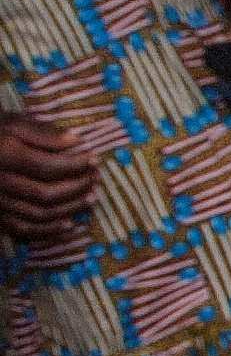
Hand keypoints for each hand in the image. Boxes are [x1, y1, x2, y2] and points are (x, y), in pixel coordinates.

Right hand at [0, 113, 97, 238]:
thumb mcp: (15, 125)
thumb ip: (44, 133)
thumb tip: (76, 141)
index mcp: (5, 156)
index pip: (47, 167)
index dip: (75, 165)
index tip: (95, 159)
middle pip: (45, 193)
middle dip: (77, 187)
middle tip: (96, 178)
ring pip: (39, 214)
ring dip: (70, 208)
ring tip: (91, 197)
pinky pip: (25, 230)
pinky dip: (50, 231)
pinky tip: (70, 224)